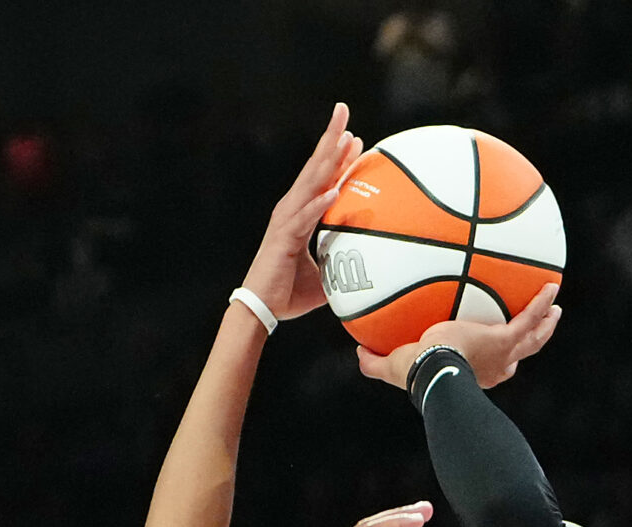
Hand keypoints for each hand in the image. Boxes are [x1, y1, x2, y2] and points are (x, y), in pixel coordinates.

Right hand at [239, 103, 362, 322]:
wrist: (262, 308)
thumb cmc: (289, 291)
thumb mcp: (325, 274)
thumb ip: (342, 262)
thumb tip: (369, 267)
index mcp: (300, 214)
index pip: (322, 179)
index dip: (338, 157)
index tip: (355, 138)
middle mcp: (292, 210)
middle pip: (315, 168)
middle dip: (330, 139)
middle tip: (343, 112)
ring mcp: (287, 221)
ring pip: (311, 183)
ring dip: (328, 160)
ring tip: (344, 137)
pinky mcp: (284, 238)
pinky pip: (305, 218)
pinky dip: (320, 204)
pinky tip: (335, 190)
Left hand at [357, 282, 561, 389]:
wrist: (435, 370)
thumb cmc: (415, 372)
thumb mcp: (391, 366)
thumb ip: (374, 362)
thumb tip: (357, 353)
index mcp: (473, 372)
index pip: (489, 368)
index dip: (493, 361)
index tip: (492, 348)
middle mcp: (494, 367)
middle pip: (518, 355)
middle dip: (527, 342)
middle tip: (534, 328)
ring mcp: (503, 355)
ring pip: (533, 339)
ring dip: (545, 324)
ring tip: (554, 306)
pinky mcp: (505, 340)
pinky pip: (528, 317)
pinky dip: (540, 301)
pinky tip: (550, 285)